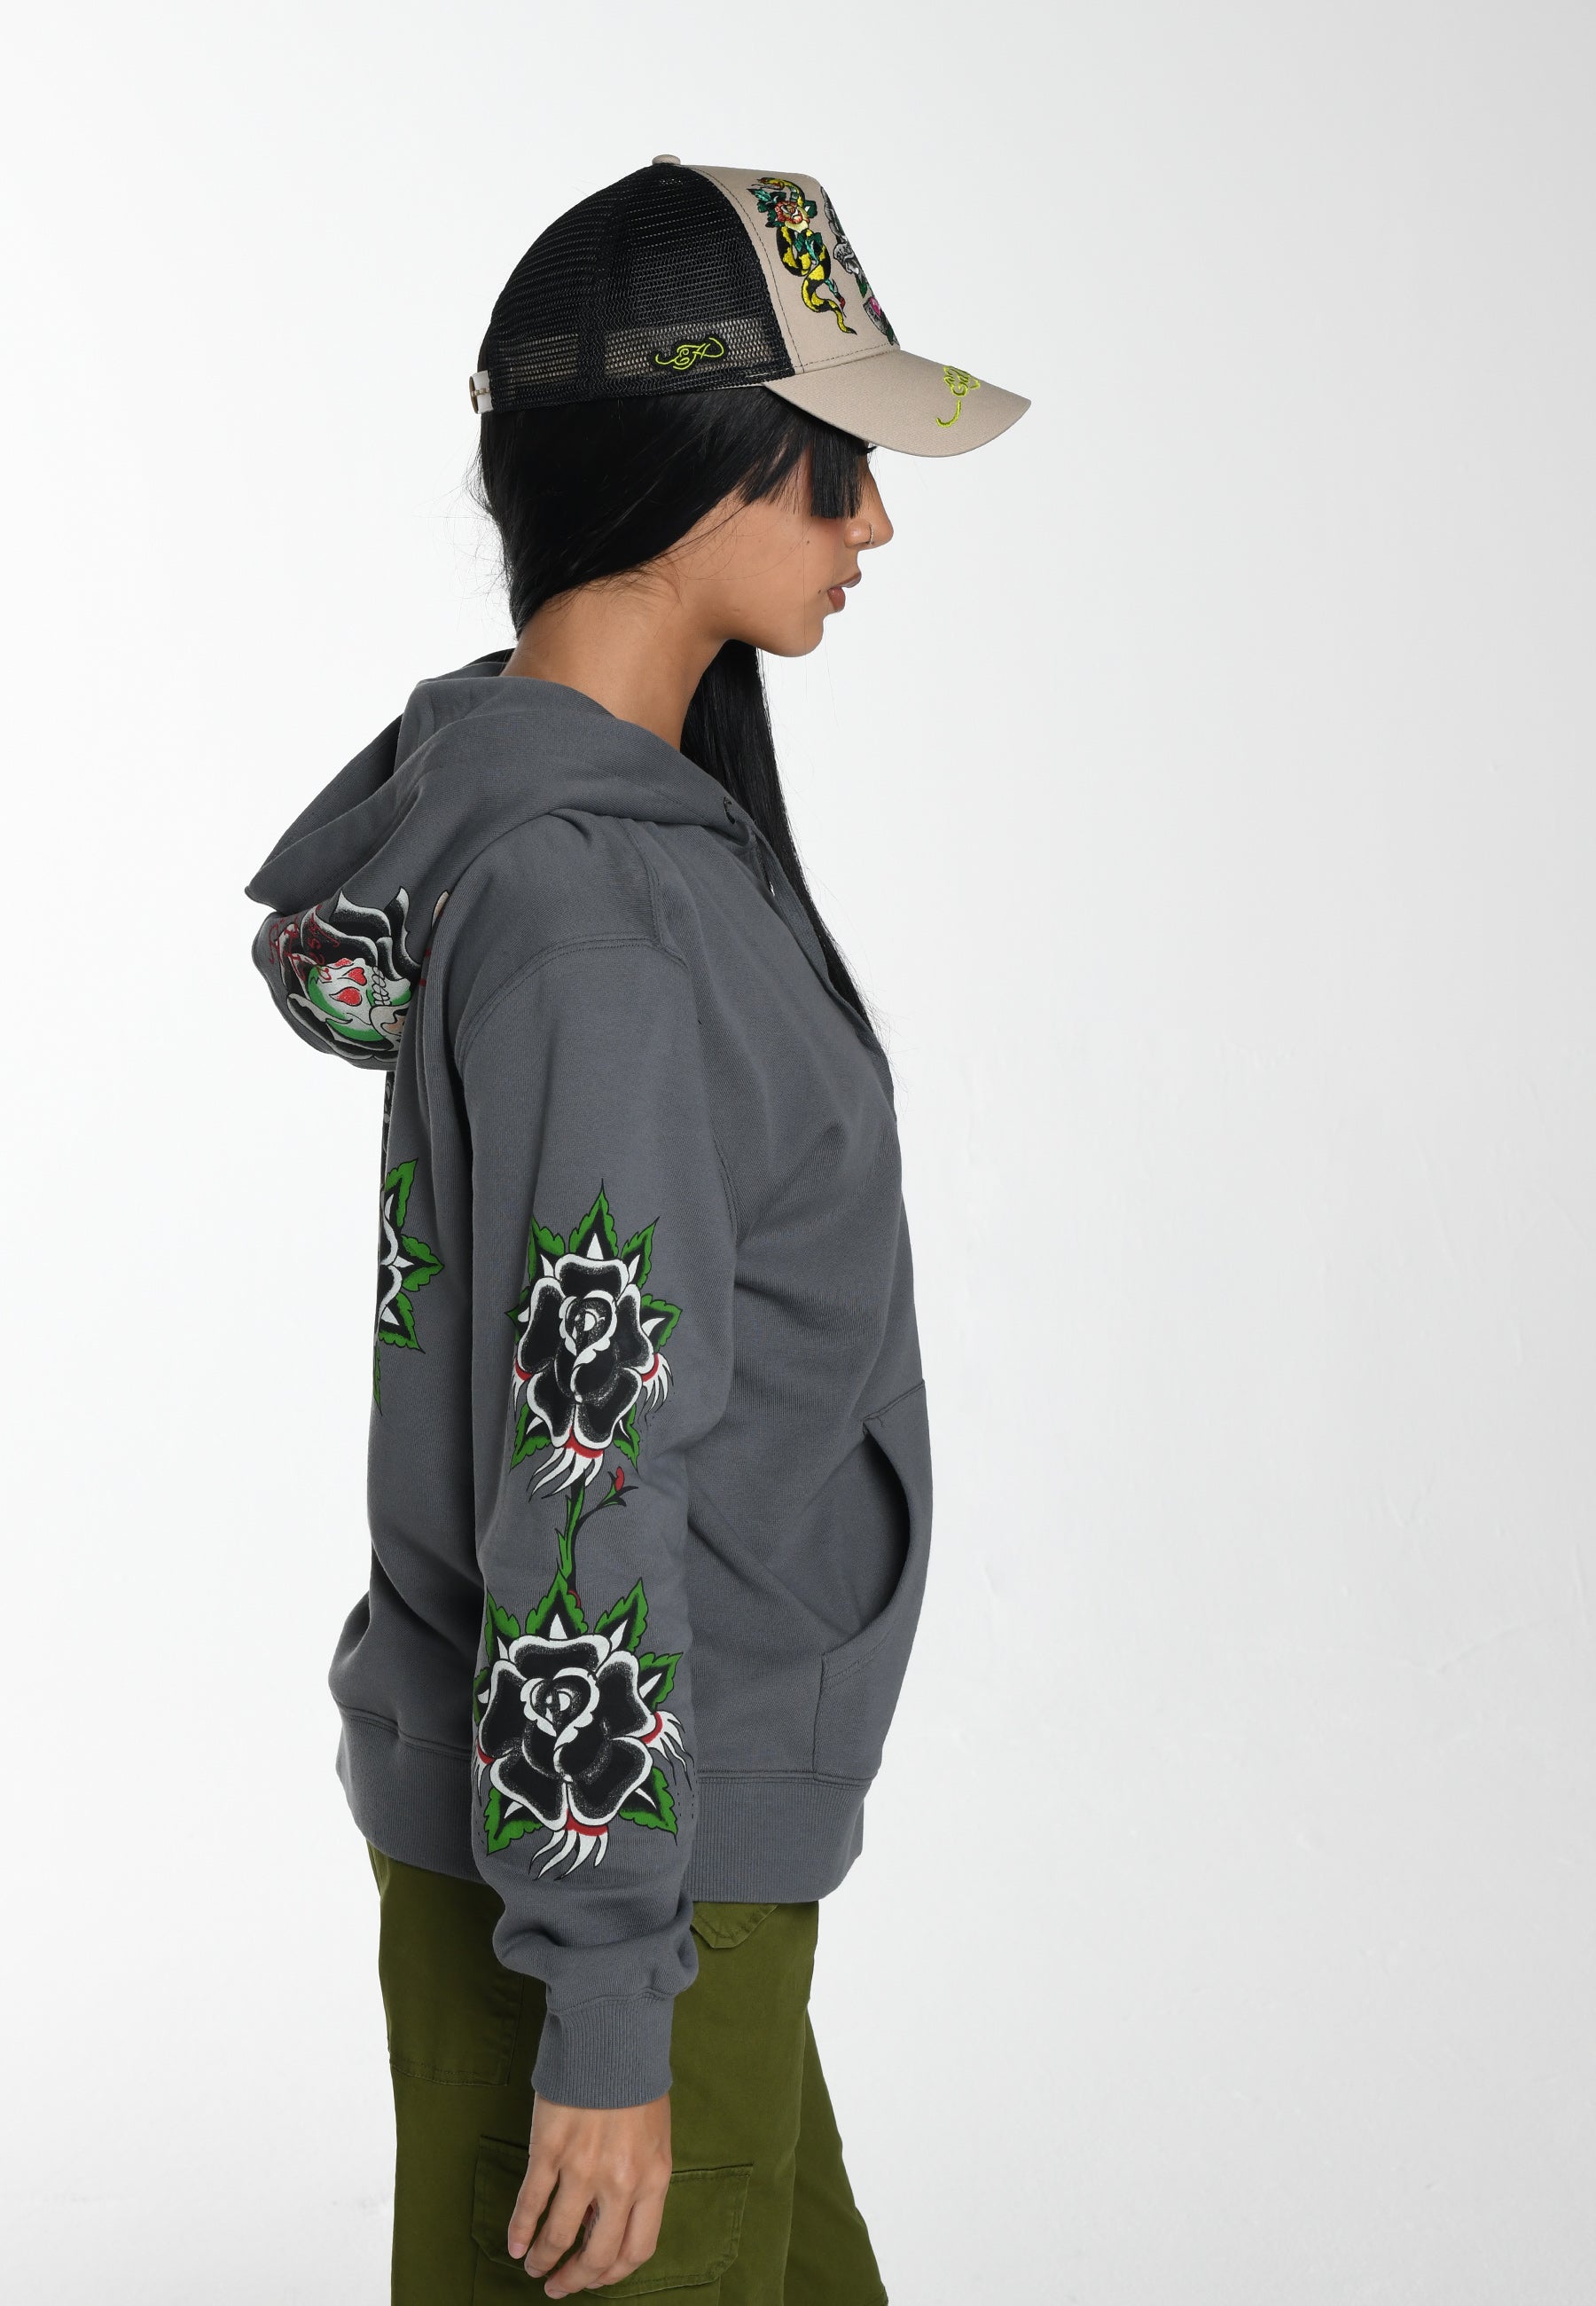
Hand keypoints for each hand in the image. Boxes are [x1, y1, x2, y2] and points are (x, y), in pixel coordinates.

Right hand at [509, 2091, 671, 2295]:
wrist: (613, 2036)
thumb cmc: (635, 2081)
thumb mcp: (654, 2135)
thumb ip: (638, 2178)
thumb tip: (609, 2217)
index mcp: (653, 2179)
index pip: (636, 2250)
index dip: (612, 2273)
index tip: (595, 2278)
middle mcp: (621, 2182)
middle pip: (597, 2254)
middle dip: (575, 2277)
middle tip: (558, 2285)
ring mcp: (584, 2168)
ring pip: (559, 2233)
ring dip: (543, 2258)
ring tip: (533, 2266)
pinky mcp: (551, 2151)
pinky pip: (532, 2203)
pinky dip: (520, 2230)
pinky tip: (515, 2243)